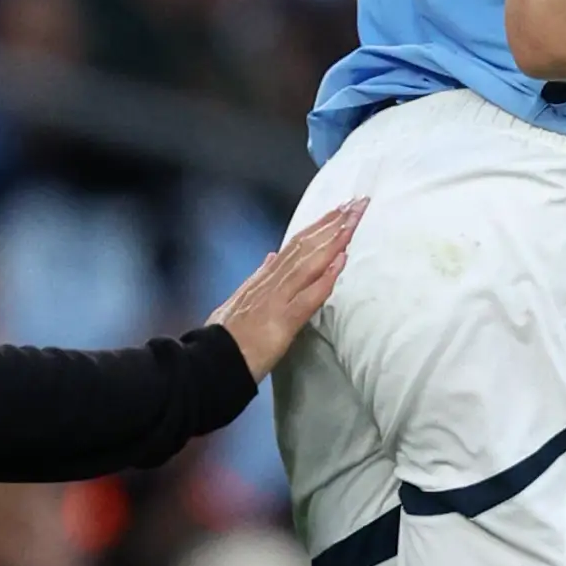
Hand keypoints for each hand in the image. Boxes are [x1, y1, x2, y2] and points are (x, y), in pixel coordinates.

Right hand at [208, 201, 364, 378]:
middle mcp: (270, 284)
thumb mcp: (238, 300)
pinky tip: (342, 260)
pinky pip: (308, 297)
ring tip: (354, 220)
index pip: (294, 246)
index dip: (318, 227)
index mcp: (262, 280)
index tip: (338, 210)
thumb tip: (272, 256)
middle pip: (305, 247)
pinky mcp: (282, 322)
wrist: (208, 363)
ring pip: (308, 263)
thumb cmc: (224, 338)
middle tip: (357, 202)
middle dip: (332, 223)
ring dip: (334, 240)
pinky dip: (326, 277)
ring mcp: (276, 300)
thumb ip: (259, 277)